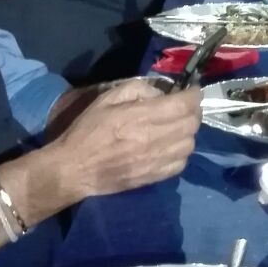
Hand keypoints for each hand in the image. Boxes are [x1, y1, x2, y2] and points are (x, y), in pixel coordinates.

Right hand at [55, 81, 201, 200]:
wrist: (74, 169)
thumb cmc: (87, 130)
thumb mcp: (107, 98)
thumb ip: (137, 89)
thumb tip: (161, 93)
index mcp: (140, 117)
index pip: (183, 104)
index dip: (193, 94)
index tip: (191, 89)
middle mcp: (153, 139)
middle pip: (192, 124)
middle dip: (193, 111)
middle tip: (183, 107)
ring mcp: (155, 161)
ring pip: (190, 144)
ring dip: (187, 132)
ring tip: (176, 127)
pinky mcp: (154, 177)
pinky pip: (181, 163)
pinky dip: (181, 152)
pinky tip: (170, 146)